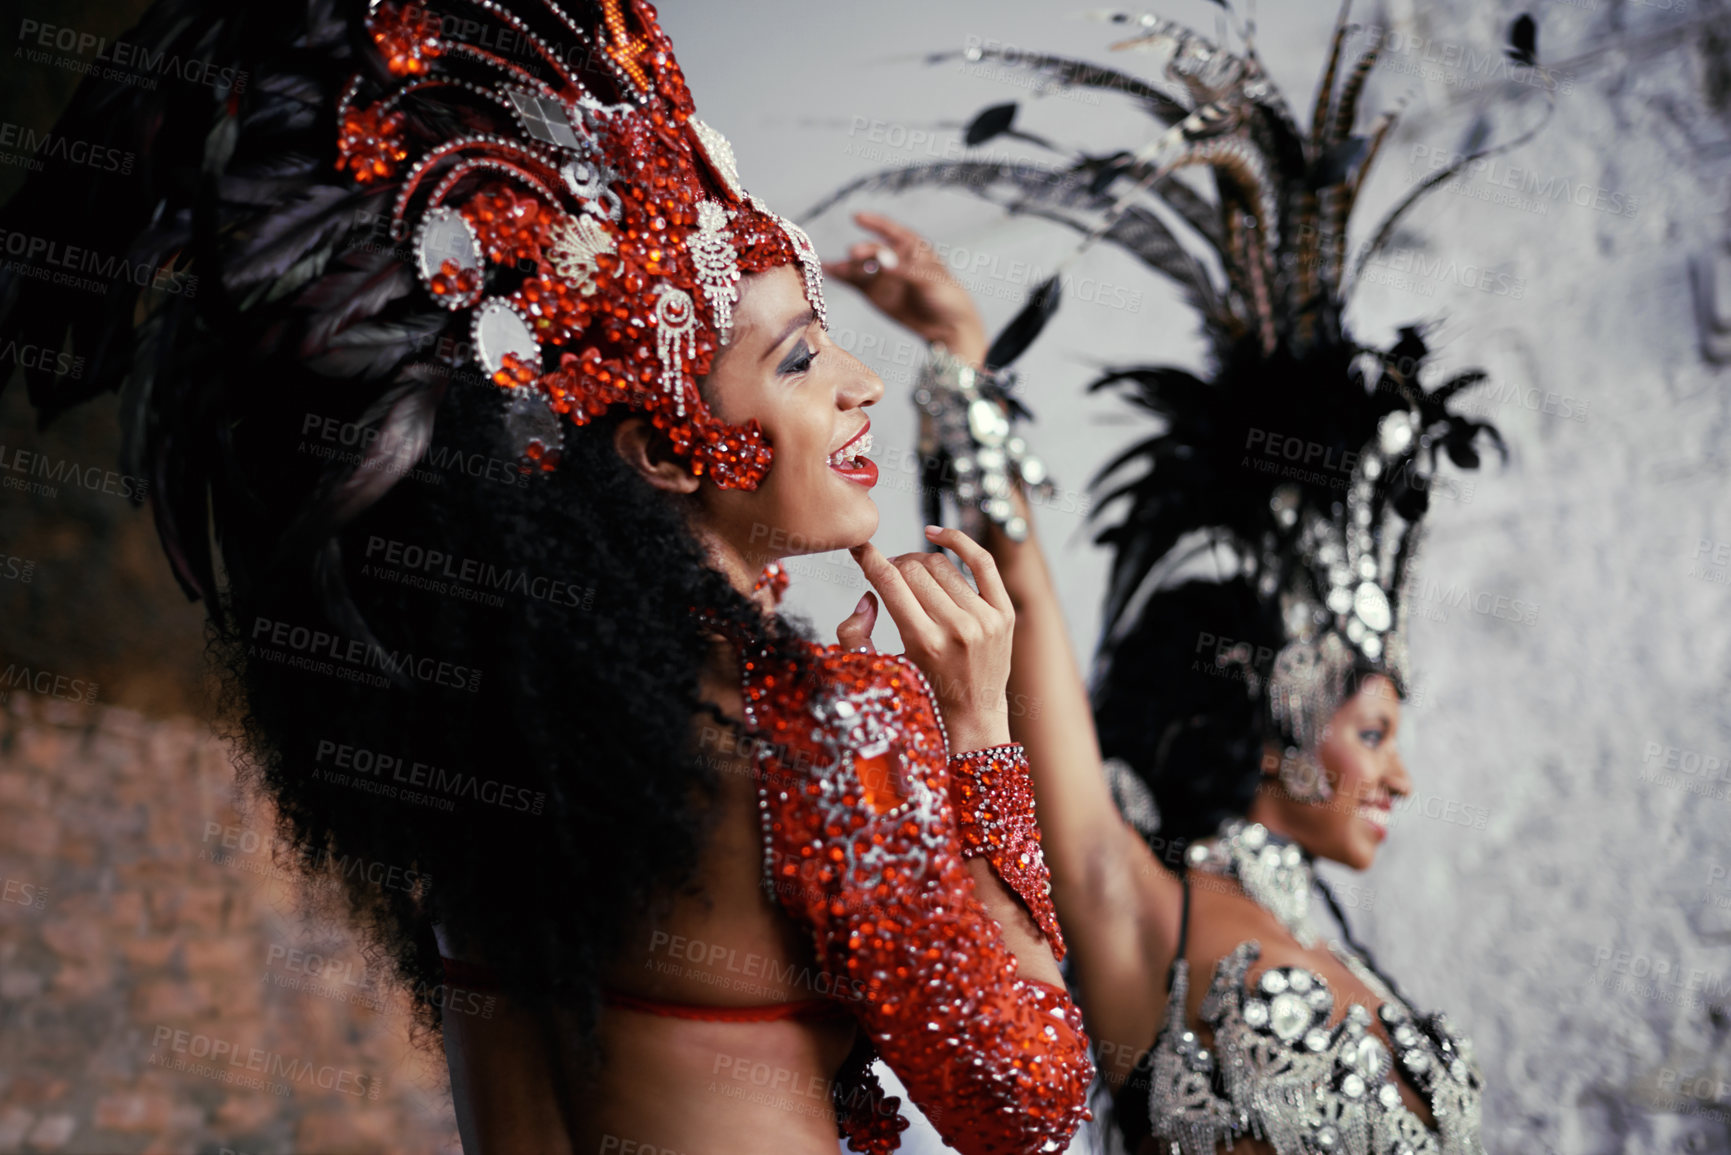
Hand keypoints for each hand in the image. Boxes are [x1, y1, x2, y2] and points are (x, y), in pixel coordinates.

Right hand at [823, 212, 987, 363]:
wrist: (947, 325)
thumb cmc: (946, 295)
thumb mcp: (930, 280)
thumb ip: (906, 271)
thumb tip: (884, 263)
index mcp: (911, 247)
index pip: (890, 230)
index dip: (874, 222)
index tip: (857, 217)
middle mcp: (893, 258)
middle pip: (872, 251)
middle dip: (862, 251)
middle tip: (854, 254)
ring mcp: (881, 276)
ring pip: (859, 267)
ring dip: (844, 265)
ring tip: (829, 266)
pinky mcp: (873, 293)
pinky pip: (854, 282)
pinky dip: (841, 277)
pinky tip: (827, 271)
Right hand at [847, 525, 1014, 752]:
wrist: (973, 715)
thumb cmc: (923, 693)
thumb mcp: (880, 669)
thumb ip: (855, 635)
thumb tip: (868, 597)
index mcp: (925, 644)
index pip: (890, 584)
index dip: (869, 559)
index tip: (859, 547)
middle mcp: (958, 629)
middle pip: (914, 571)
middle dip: (894, 566)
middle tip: (887, 574)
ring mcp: (984, 619)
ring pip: (941, 565)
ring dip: (919, 562)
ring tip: (910, 573)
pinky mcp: (1004, 613)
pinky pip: (981, 562)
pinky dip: (959, 541)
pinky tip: (938, 535)